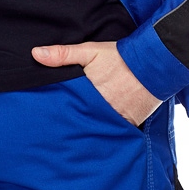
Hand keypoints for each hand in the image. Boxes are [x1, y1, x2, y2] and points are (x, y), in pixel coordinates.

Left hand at [31, 40, 161, 126]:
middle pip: (84, 123)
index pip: (69, 111)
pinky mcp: (131, 124)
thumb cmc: (119, 57)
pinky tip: (101, 136)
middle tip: (61, 135)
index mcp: (89, 96)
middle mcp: (103, 112)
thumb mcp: (89, 51)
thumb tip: (35, 54)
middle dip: (74, 127)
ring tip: (79, 138)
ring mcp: (118, 120)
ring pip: (99, 130)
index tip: (49, 122)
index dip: (60, 116)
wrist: (154, 63)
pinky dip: (110, 132)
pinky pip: (117, 133)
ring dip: (92, 131)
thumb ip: (63, 54)